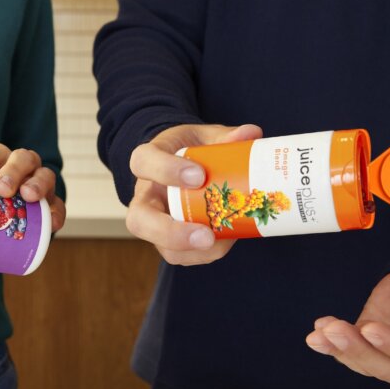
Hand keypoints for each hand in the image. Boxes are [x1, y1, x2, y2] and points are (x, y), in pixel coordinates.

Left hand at [0, 143, 65, 231]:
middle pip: (21, 159)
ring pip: (44, 175)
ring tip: (28, 196)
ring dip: (36, 184)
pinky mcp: (52, 204)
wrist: (10, 221)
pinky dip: (55, 213)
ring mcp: (40, 184)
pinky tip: (51, 223)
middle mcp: (22, 168)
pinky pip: (58, 206)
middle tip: (2, 187)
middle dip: (12, 171)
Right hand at [127, 124, 262, 265]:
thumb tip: (251, 134)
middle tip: (205, 234)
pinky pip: (179, 255)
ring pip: (159, 245)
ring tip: (221, 243)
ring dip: (191, 251)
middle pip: (139, 219)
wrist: (180, 168)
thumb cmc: (190, 151)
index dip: (166, 170)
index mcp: (148, 161)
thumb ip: (225, 136)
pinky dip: (204, 254)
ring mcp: (153, 221)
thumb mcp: (204, 136)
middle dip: (171, 232)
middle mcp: (145, 195)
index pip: (143, 162)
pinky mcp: (168, 240)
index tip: (199, 175)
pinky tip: (226, 241)